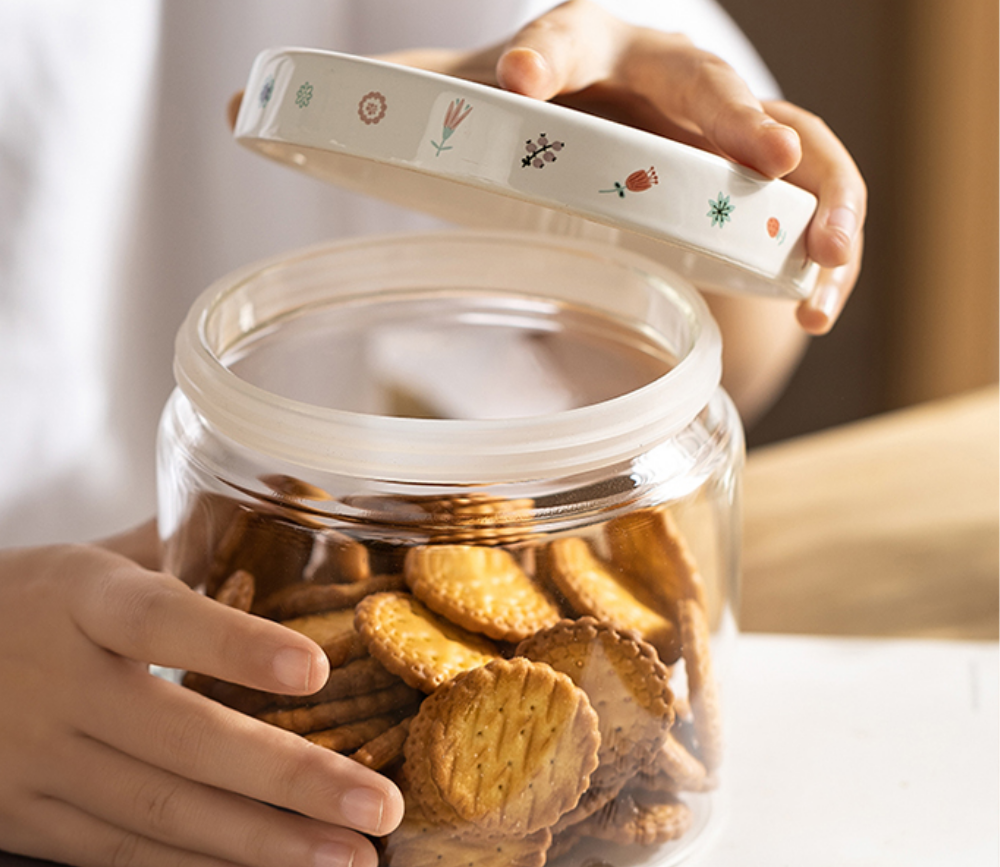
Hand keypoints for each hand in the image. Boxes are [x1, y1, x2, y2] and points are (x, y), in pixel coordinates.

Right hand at [0, 531, 403, 866]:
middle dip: (291, 779)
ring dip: (268, 843)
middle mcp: (58, 681)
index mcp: (80, 599)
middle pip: (182, 738)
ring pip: (164, 810)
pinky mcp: (21, 819)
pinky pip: (123, 852)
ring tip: (352, 861)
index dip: (235, 645)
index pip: (160, 617)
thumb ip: (182, 544)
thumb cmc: (27, 605)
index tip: (313, 669)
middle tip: (378, 807)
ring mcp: (35, 759)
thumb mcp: (89, 560)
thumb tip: (295, 503)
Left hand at [382, 0, 864, 333]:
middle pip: (703, 83)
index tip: (524, 79)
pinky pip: (813, 205)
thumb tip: (238, 111)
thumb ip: (382, 104)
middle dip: (733, 116)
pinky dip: (824, 251)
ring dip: (818, 199)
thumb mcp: (461, 106)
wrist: (607, 136)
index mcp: (585, 50)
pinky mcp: (758, 184)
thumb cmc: (532, 118)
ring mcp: (722, 131)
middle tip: (762, 156)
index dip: (550, 52)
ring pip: (795, 142)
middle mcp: (663, 82)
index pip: (572, 33)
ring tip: (822, 259)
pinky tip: (820, 306)